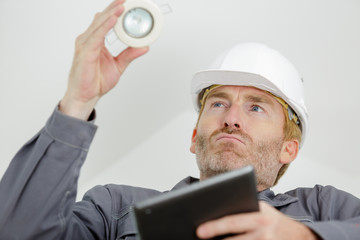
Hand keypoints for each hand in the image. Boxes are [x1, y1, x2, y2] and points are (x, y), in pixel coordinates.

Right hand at [60, 0, 148, 119]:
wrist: (85, 96)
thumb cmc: (95, 81)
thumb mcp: (118, 65)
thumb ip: (130, 54)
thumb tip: (145, 47)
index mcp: (96, 41)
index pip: (106, 21)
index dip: (115, 11)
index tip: (127, 2)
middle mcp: (89, 40)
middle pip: (102, 19)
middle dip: (114, 7)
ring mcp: (85, 45)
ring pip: (99, 25)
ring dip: (111, 14)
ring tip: (122, 4)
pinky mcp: (85, 52)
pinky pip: (97, 36)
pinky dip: (105, 27)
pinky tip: (113, 19)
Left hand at [196, 201, 319, 239]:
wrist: (302, 236)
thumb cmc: (274, 221)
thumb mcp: (261, 210)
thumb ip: (243, 211)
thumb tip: (216, 213)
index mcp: (260, 216)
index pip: (233, 221)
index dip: (215, 226)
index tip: (199, 231)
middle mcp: (264, 232)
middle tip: (199, 239)